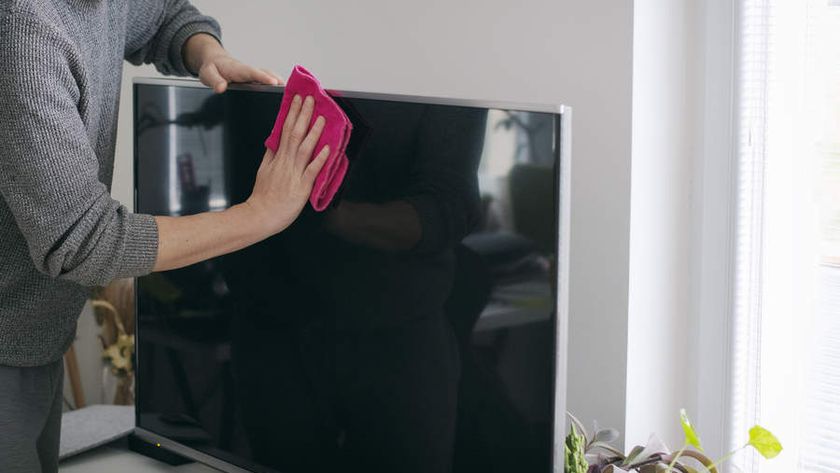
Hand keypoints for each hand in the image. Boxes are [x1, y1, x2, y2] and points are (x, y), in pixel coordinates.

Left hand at [185, 33, 282, 92]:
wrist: (214, 62)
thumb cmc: (212, 67)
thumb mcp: (207, 74)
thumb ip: (214, 81)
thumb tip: (221, 88)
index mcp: (239, 69)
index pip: (253, 73)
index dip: (264, 77)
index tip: (274, 83)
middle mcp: (250, 71)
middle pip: (268, 75)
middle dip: (279, 82)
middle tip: (291, 91)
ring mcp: (255, 76)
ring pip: (271, 78)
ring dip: (281, 86)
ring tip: (293, 97)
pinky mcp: (257, 80)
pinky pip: (269, 83)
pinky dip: (278, 88)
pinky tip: (285, 98)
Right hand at [246, 95, 329, 234]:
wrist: (260, 216)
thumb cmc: (263, 196)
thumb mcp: (263, 170)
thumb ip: (270, 155)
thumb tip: (274, 140)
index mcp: (277, 157)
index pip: (284, 130)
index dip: (291, 113)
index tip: (296, 99)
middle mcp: (285, 162)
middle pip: (294, 134)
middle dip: (302, 114)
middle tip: (309, 98)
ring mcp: (293, 174)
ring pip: (303, 148)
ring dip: (313, 131)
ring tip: (320, 117)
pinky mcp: (301, 187)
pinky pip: (311, 170)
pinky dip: (319, 158)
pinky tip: (326, 147)